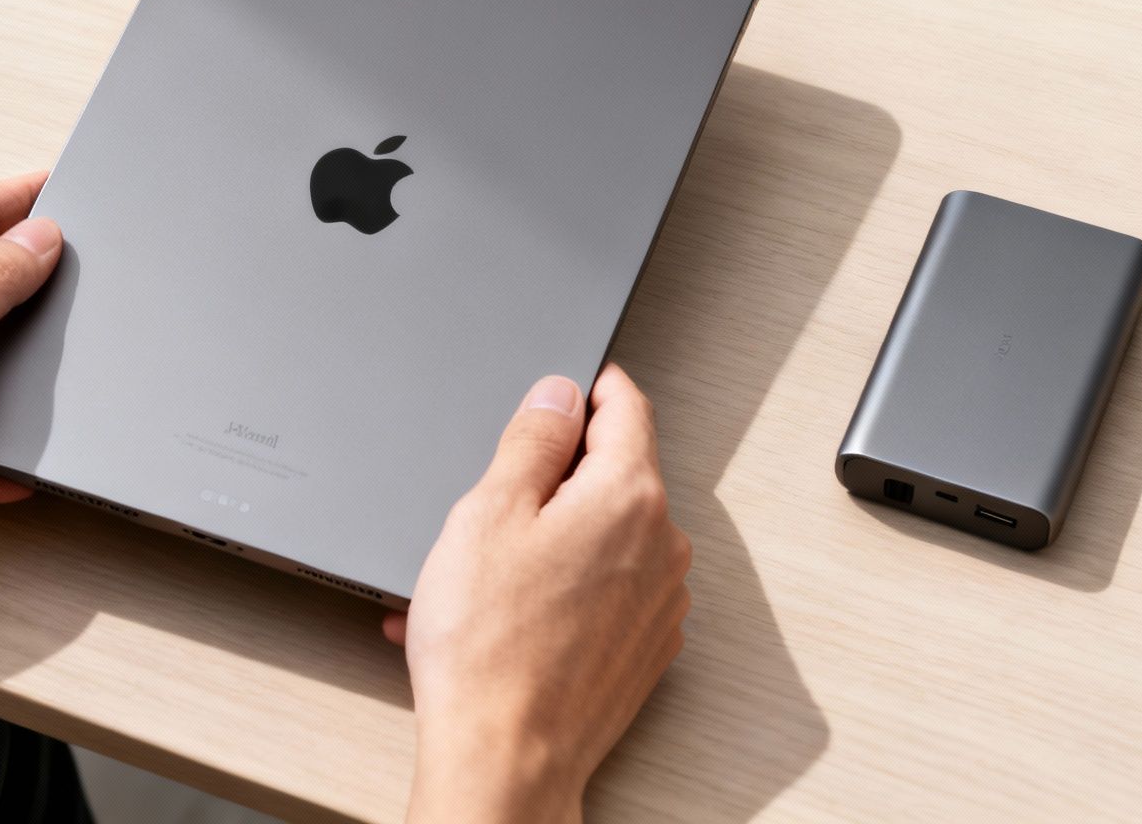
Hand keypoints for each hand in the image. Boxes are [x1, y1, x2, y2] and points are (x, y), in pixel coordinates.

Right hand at [390, 364, 690, 822]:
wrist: (504, 757)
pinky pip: (605, 591)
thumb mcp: (489, 512)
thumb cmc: (488, 645)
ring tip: (478, 575)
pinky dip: (557, 588)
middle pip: (615, 474)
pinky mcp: (645, 648)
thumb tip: (560, 395)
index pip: (627, 407)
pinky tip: (498, 613)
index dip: (589, 387)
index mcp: (629, 497)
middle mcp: (663, 546)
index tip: (566, 384)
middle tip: (491, 502)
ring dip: (550, 538)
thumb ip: (533, 440)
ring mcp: (661, 602)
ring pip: (605, 536)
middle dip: (555, 476)